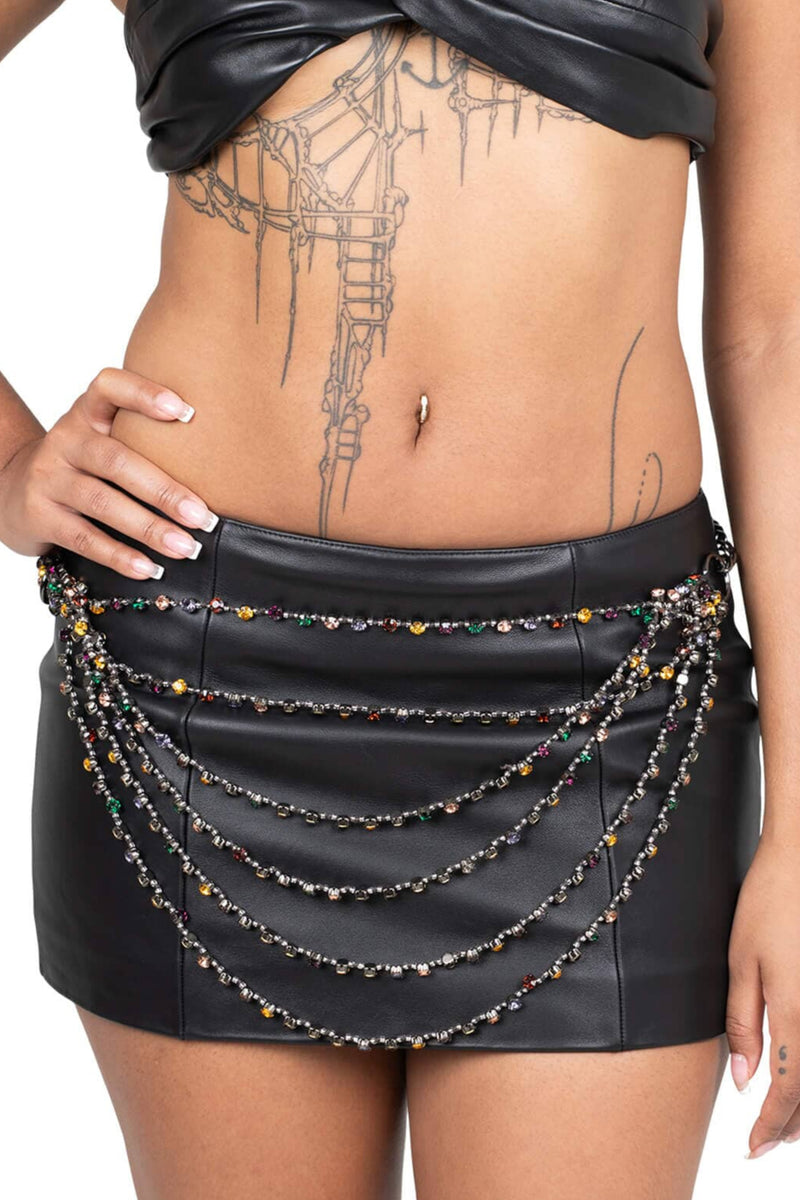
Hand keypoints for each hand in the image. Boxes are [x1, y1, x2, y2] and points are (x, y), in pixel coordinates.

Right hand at [0, 367, 217, 579]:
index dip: (144, 395)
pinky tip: (149, 569)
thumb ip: (143, 440)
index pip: (109, 387)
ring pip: (103, 502)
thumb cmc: (82, 465)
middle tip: (203, 516)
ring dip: (149, 529)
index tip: (186, 412)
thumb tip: (222, 474)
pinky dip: (119, 556)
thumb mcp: (102, 439)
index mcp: (87, 414)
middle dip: (165, 491)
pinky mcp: (39, 515)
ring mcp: (49, 477)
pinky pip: (83, 537)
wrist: (12, 489)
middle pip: (116, 460)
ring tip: (186, 548)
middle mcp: (66, 439)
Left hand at [726, 835, 799, 1156]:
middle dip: (793, 1123)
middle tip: (767, 1138)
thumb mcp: (741, 961)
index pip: (789, 1091)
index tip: (754, 1145)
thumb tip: (744, 1079)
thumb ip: (743, 1022)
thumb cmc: (771, 901)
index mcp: (799, 1013)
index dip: (772, 1125)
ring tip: (785, 1117)